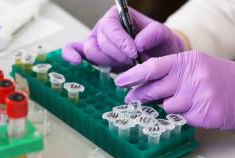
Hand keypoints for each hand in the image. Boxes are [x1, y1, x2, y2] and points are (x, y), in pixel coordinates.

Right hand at [62, 6, 183, 69]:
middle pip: (100, 41)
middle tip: (134, 60)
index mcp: (117, 16)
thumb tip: (138, 42)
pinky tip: (76, 62)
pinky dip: (71, 55)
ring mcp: (96, 41)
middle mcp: (104, 27)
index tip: (134, 53)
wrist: (157, 58)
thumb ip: (154, 34)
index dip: (120, 41)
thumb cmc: (158, 44)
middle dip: (117, 55)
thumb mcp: (163, 35)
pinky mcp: (93, 55)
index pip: (110, 27)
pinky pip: (74, 50)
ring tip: (125, 63)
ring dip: (109, 61)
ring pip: (91, 52)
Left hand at [115, 51, 234, 130]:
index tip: (120, 81)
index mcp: (186, 61)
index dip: (133, 75)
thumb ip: (171, 74)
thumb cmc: (218, 77)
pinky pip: (182, 117)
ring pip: (168, 106)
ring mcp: (198, 95)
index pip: (152, 67)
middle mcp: (191, 76)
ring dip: (171, 106)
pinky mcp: (205, 113)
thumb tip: (144, 85)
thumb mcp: (195, 66)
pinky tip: (198, 108)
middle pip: (154, 89)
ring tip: (186, 100)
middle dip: (140, 95)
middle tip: (131, 99)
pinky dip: (186, 115)